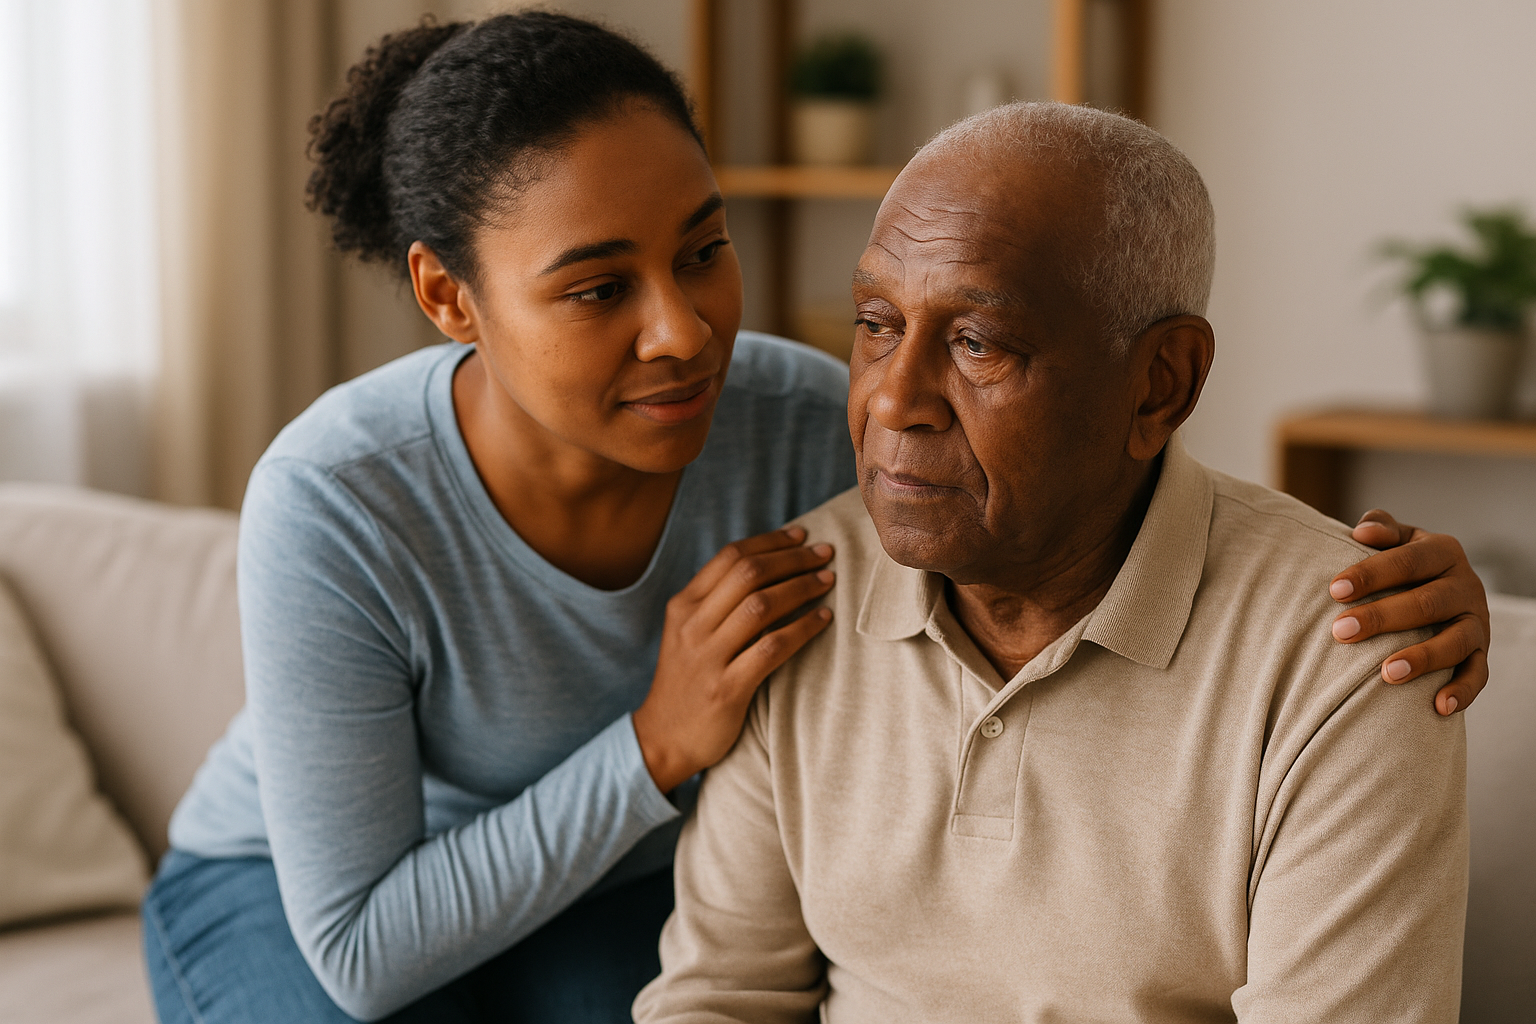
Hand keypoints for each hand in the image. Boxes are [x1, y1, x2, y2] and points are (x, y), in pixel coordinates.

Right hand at [633, 526, 834, 792]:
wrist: (662, 739)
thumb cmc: (687, 681)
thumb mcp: (688, 633)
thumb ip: (716, 602)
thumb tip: (765, 567)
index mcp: (683, 605)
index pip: (729, 556)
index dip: (770, 541)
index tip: (801, 536)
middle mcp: (692, 625)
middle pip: (748, 574)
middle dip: (792, 559)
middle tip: (825, 554)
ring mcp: (708, 657)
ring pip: (761, 606)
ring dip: (801, 587)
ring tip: (828, 581)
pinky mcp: (726, 688)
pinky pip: (772, 648)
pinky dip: (802, 628)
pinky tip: (823, 619)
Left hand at [1328, 509, 1488, 716]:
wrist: (1441, 586)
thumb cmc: (1404, 564)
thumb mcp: (1397, 540)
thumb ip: (1381, 529)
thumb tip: (1362, 531)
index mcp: (1444, 552)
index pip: (1408, 561)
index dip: (1371, 573)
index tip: (1334, 589)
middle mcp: (1466, 585)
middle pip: (1427, 603)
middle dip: (1382, 618)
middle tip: (1340, 631)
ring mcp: (1477, 621)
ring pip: (1456, 641)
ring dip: (1422, 658)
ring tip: (1385, 673)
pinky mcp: (1482, 652)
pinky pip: (1478, 674)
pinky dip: (1463, 691)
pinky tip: (1439, 707)